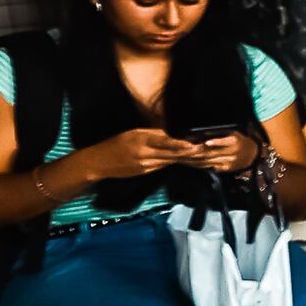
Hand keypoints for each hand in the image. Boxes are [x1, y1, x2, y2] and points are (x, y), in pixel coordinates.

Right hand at [71, 128, 201, 188]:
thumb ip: (152, 133)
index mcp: (141, 141)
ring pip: (169, 161)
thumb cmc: (116, 143)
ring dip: (184, 159)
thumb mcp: (133, 132)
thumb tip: (170, 134)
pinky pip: (163, 166)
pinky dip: (173, 162)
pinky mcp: (145, 172)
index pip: (164, 143)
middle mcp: (145, 155)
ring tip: (200, 155)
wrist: (99, 163)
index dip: (180, 145)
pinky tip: (184, 160)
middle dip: (188, 153)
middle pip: (171, 154)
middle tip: (205, 150)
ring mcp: (145, 166)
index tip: (194, 145)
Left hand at [192, 130, 268, 176]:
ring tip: (187, 157)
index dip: (215, 142)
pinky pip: (212, 166)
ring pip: (211, 160)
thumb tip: (202, 134)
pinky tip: (194, 162)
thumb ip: (218, 134)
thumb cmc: (238, 140)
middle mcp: (232, 152)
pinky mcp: (227, 168)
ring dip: (198, 159)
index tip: (206, 142)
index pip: (224, 142)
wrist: (251, 154)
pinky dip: (202, 164)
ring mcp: (229, 161)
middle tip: (188, 150)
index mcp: (234, 141)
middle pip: (214, 152)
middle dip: (199, 152)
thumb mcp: (232, 133)